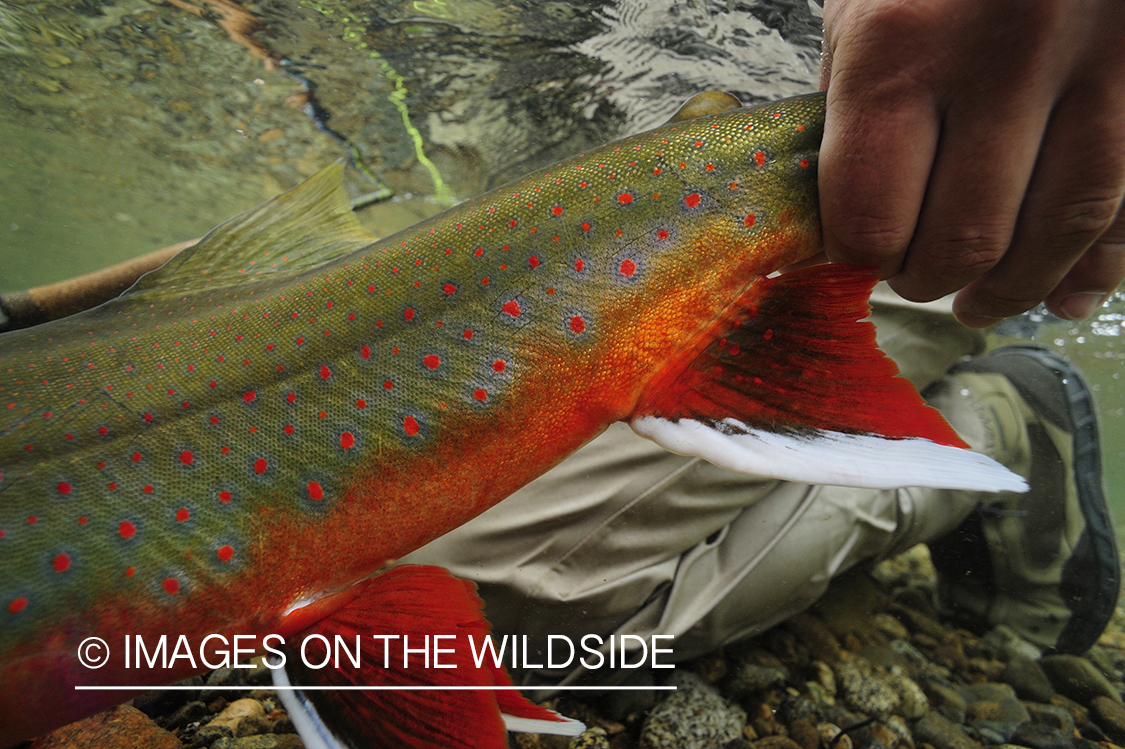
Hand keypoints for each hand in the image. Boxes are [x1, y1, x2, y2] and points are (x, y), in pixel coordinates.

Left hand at [817, 0, 1124, 326]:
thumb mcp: (868, 7)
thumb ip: (861, 107)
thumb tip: (858, 217)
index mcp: (902, 42)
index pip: (870, 215)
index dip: (862, 256)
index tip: (862, 256)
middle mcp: (1007, 54)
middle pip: (966, 236)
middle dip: (933, 280)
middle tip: (920, 280)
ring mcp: (1105, 60)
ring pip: (1064, 226)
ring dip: (1018, 286)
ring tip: (985, 302)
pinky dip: (1107, 257)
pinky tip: (1074, 287)